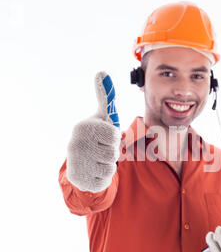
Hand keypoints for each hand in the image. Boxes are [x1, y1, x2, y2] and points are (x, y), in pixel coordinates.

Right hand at [66, 72, 120, 192]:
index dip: (113, 138)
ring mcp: (75, 163)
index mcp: (82, 127)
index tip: (104, 137)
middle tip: (101, 150)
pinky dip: (104, 178)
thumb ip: (106, 97)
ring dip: (108, 165)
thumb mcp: (104, 117)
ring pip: (110, 167)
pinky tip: (94, 172)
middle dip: (111, 152)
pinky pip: (105, 180)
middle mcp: (74, 144)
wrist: (82, 162)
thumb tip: (102, 71)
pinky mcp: (79, 180)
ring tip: (98, 160)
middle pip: (113, 151)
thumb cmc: (97, 136)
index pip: (113, 135)